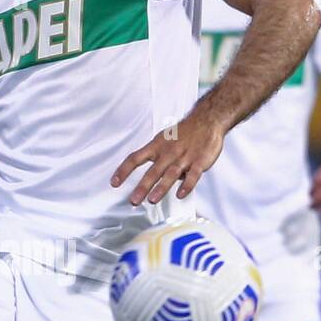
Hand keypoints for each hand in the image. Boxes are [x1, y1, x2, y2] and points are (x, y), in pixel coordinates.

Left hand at [111, 106, 225, 204]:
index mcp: (157, 146)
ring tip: (152, 200)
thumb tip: (154, 176)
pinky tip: (180, 194)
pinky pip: (193, 175)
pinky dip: (187, 185)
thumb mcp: (163, 139)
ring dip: (161, 188)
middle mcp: (168, 152)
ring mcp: (184, 157)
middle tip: (134, 200)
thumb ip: (157, 158)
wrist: (206, 120)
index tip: (114, 182)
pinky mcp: (200, 161)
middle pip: (153, 171)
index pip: (135, 158)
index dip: (123, 170)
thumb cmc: (184, 132)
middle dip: (142, 187)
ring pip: (170, 174)